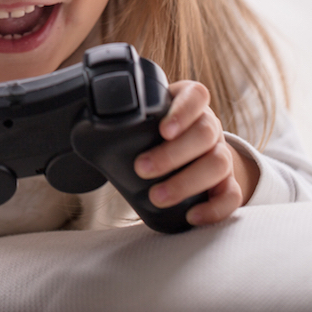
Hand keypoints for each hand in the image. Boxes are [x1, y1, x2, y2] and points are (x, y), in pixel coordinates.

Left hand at [132, 81, 258, 225]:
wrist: (185, 156)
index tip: (162, 130)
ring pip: (218, 163)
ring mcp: (221, 153)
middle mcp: (209, 126)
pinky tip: (193, 216)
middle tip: (141, 168)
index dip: (182, 111)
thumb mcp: (143, 122)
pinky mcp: (227, 182)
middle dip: (172, 154)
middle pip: (205, 133)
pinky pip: (232, 194)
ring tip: (157, 196)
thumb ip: (123, 121)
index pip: (196, 95)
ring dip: (186, 182)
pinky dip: (215, 208)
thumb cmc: (154, 136)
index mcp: (189, 104)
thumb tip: (79, 130)